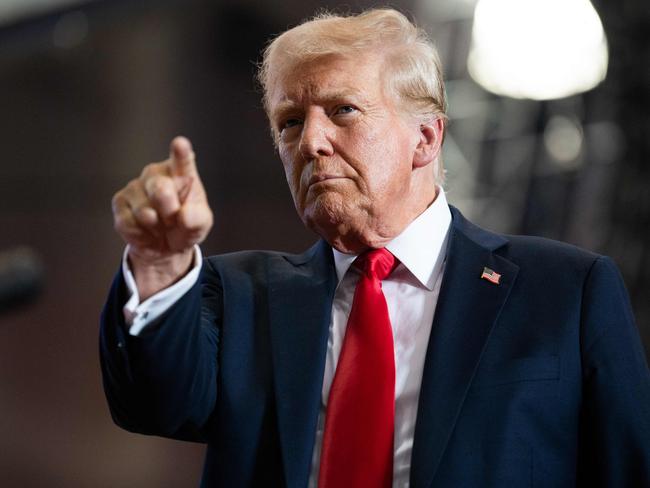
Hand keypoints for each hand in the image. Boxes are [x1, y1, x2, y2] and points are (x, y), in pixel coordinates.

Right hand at [112, 136, 212, 298]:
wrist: (166, 245)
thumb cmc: (186, 226)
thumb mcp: (200, 224)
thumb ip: (197, 218)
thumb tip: (184, 215)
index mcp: (181, 172)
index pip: (181, 160)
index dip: (180, 153)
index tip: (180, 144)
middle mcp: (156, 173)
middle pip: (161, 190)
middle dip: (169, 212)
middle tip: (174, 220)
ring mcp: (135, 185)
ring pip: (144, 212)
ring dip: (156, 227)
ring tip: (161, 226)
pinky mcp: (119, 201)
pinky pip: (128, 223)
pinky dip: (141, 235)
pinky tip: (146, 231)